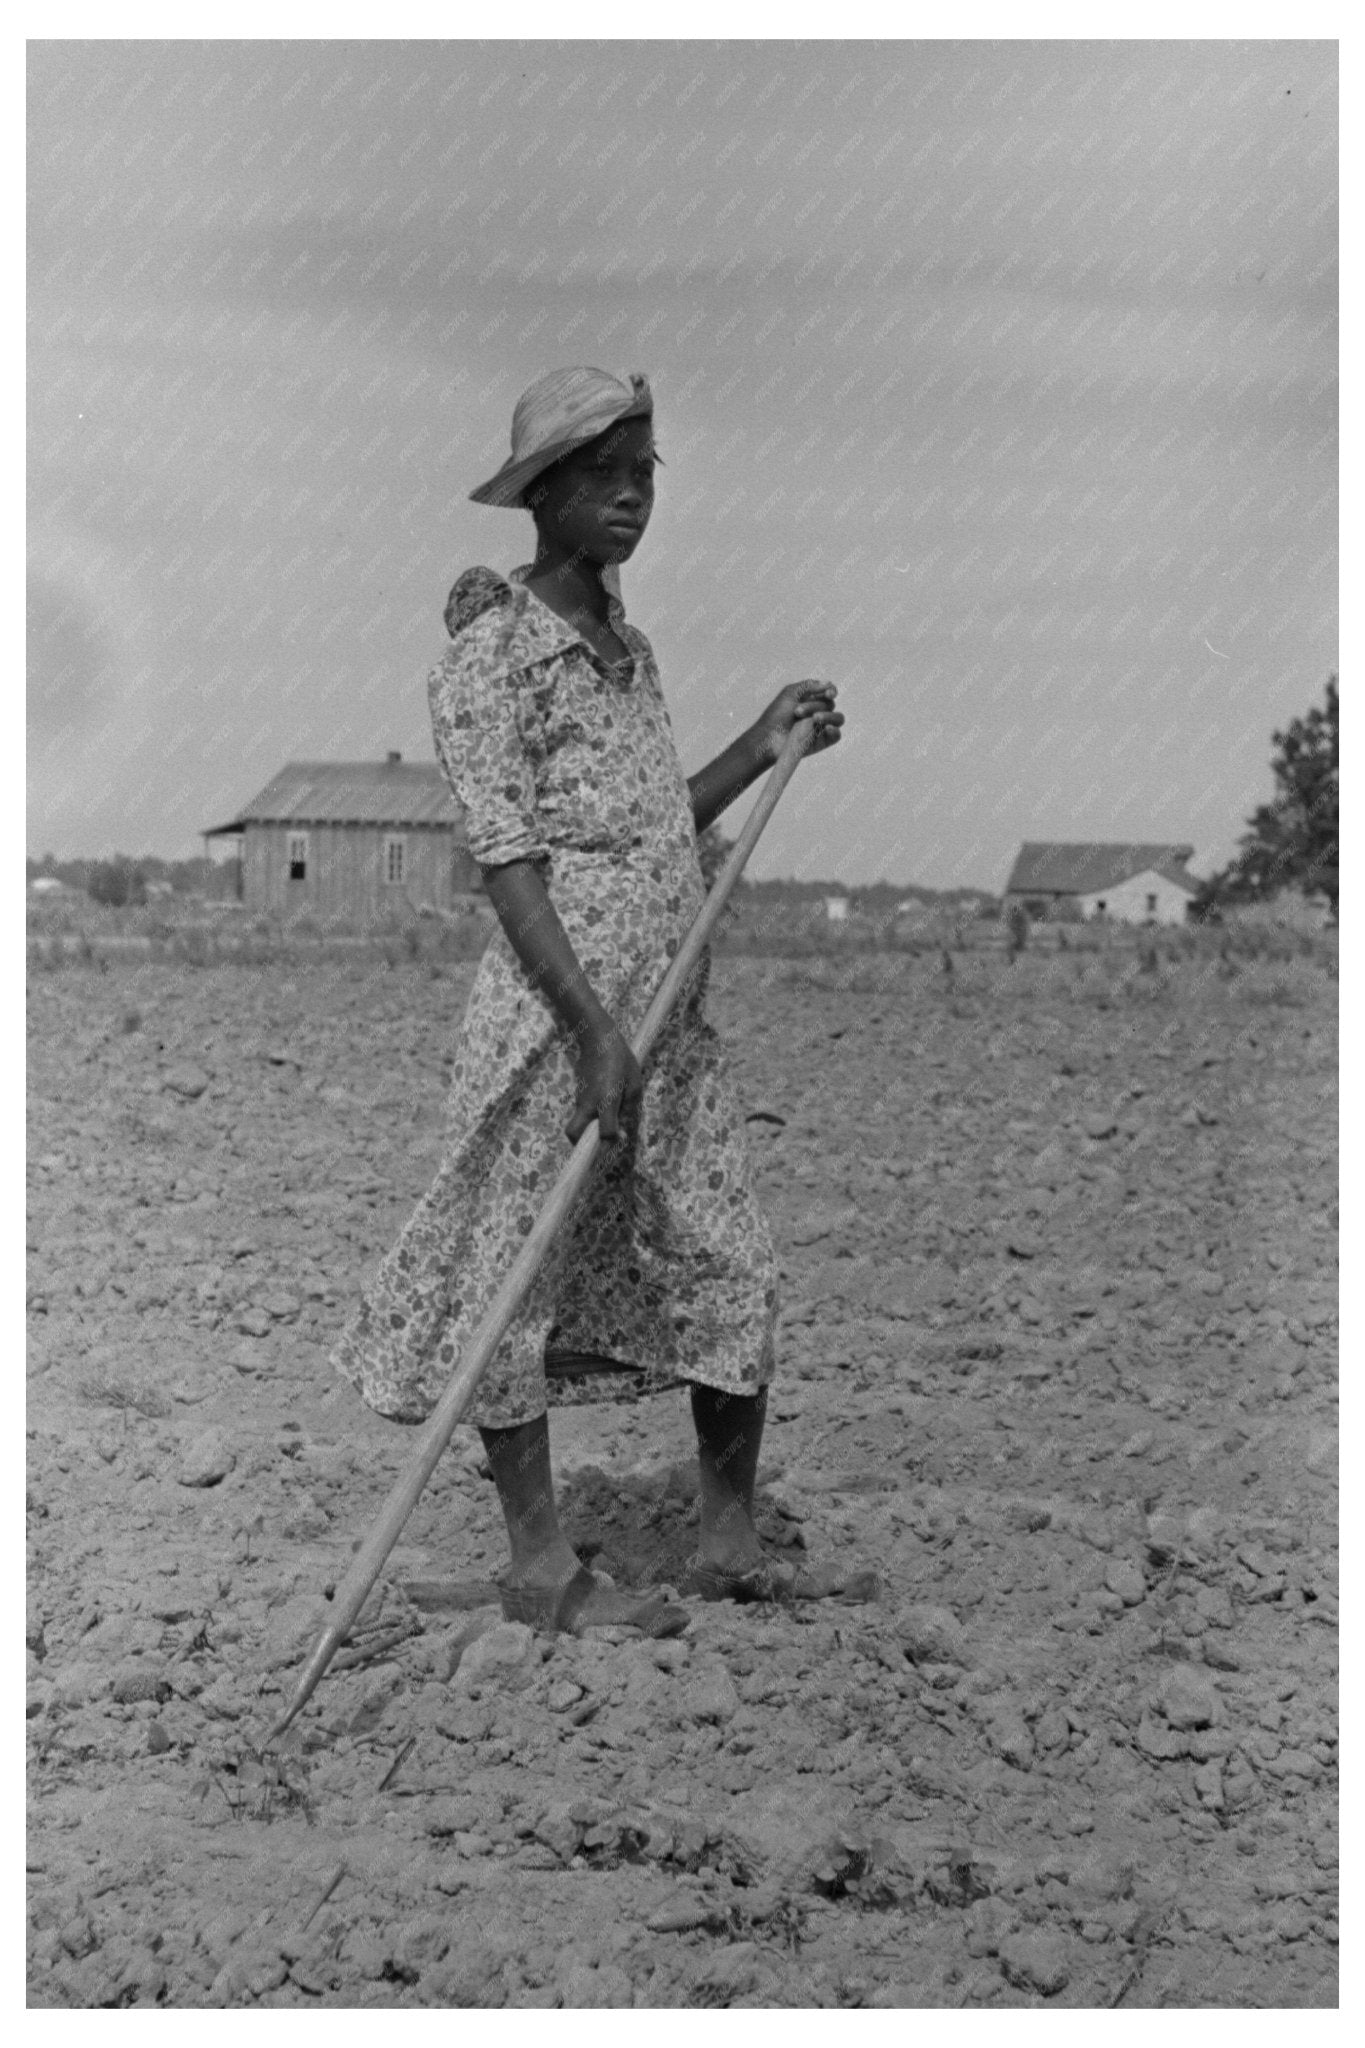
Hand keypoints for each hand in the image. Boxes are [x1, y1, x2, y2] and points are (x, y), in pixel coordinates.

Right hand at [566, 1017, 642, 1143]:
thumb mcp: (634, 1083)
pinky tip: (602, 1107)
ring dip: (587, 1130)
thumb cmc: (621, 1059)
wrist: (597, 1038)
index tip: (620, 1139)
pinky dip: (589, 1117)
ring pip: (576, 1123)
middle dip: (581, 1145)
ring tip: (606, 1124)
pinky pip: (580, 1112)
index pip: (604, 1132)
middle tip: (596, 1147)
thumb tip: (622, 1128)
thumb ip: (629, 1107)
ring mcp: (579, 1098)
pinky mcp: (576, 1093)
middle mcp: (588, 1103)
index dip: (611, 1141)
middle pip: (573, 1133)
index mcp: (606, 1100)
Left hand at [749, 681, 843, 766]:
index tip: (828, 693)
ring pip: (838, 718)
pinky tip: (827, 728)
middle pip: (830, 704)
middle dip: (814, 706)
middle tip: (797, 712)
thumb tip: (828, 683)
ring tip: (815, 718)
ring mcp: (821, 727)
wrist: (768, 738)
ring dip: (829, 716)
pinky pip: (837, 735)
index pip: (829, 692)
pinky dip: (835, 731)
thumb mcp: (789, 693)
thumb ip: (808, 686)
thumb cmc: (776, 716)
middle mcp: (818, 711)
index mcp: (812, 699)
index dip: (832, 691)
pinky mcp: (822, 741)